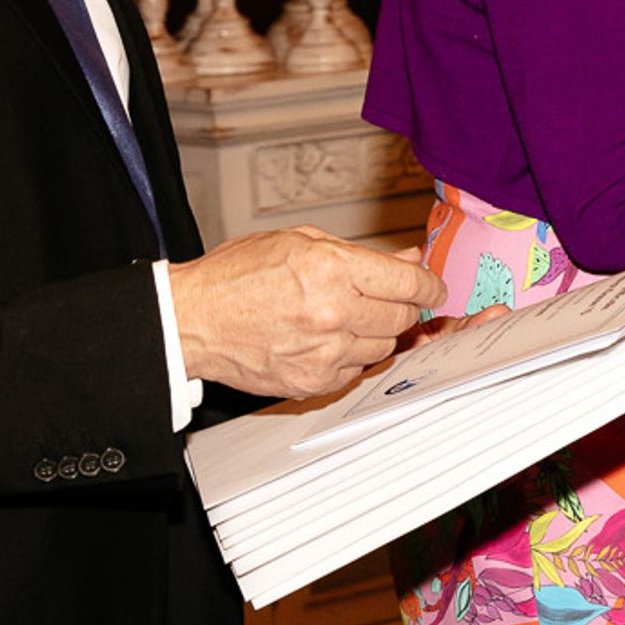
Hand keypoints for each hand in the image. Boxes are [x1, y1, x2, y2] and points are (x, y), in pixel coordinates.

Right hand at [170, 229, 444, 399]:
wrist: (192, 319)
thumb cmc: (236, 276)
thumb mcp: (301, 242)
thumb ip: (361, 255)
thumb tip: (407, 260)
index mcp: (331, 269)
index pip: (408, 282)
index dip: (429, 285)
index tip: (433, 287)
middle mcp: (332, 313)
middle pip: (402, 318)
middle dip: (401, 307)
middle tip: (383, 299)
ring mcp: (323, 352)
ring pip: (383, 347)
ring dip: (375, 333)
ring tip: (344, 318)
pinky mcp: (312, 381)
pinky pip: (355, 370)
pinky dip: (350, 356)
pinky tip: (325, 340)